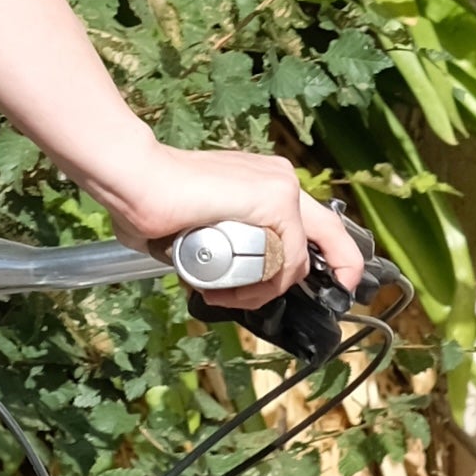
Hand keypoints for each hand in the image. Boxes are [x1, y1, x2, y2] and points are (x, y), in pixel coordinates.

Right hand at [90, 142, 365, 305]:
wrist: (137, 179)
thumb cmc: (149, 202)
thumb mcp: (193, 230)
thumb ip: (210, 247)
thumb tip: (205, 276)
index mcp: (262, 182)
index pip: (308, 219)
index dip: (327, 251)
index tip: (331, 280)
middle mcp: (280, 180)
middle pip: (327, 233)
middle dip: (338, 268)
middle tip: (328, 295)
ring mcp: (282, 187)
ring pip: (297, 258)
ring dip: (264, 290)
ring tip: (222, 296)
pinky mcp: (276, 200)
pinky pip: (286, 260)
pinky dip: (265, 286)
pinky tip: (230, 292)